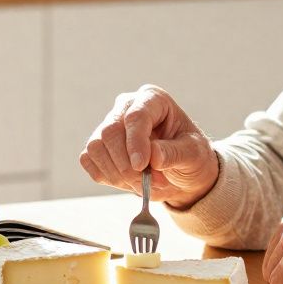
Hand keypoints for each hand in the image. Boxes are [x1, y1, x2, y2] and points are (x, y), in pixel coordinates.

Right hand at [78, 84, 217, 207]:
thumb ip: (175, 153)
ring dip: (117, 173)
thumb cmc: (190, 155)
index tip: (141, 166)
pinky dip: (107, 176)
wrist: (180, 172)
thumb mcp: (194, 154)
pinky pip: (88, 160)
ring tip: (143, 183)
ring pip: (96, 147)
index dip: (135, 142)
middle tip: (148, 183)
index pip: (136, 116)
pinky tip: (128, 181)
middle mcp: (127, 107)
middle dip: (127, 164)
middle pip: (110, 132)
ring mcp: (109, 125)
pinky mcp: (99, 146)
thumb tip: (153, 157)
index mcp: (153, 100)